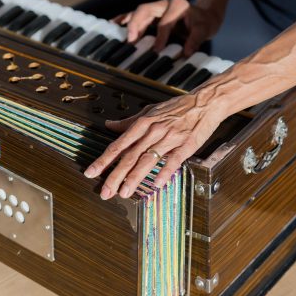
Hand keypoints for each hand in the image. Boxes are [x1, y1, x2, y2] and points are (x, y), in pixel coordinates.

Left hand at [83, 93, 224, 198]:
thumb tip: (109, 125)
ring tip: (124, 193)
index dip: (104, 160)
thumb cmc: (177, 108)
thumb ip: (129, 121)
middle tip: (105, 191)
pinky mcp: (186, 145)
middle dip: (115, 175)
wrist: (204, 102)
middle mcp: (153, 131)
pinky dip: (165, 172)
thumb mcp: (150, 111)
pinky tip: (156, 184)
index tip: (91, 172)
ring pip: (148, 160)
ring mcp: (170, 138)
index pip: (118, 145)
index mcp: (142, 123)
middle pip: (130, 156)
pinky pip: (173, 160)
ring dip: (134, 177)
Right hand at [113, 0, 223, 56]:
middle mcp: (164, 4)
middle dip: (136, 24)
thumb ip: (196, 40)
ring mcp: (156, 7)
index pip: (165, 21)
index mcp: (178, 5)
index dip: (160, 35)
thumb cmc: (203, 22)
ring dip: (128, 23)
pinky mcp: (151, 14)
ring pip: (138, 12)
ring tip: (117, 34)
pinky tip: (114, 25)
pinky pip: (135, 14)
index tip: (156, 49)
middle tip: (130, 40)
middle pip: (145, 10)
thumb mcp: (205, 30)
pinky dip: (124, 19)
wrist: (203, 15)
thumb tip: (186, 53)